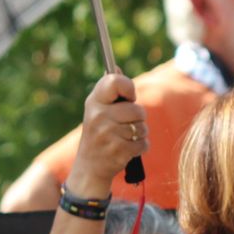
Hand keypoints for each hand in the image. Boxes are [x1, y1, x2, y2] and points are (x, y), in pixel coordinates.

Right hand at [67, 72, 147, 187]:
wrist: (90, 167)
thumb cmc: (98, 133)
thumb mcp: (97, 110)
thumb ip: (109, 90)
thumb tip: (116, 67)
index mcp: (94, 102)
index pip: (116, 81)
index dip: (129, 88)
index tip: (129, 97)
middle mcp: (98, 116)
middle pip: (137, 109)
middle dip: (138, 119)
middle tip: (125, 125)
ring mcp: (108, 135)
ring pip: (142, 127)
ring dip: (139, 134)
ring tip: (124, 138)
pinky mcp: (118, 151)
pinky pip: (143, 144)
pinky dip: (140, 147)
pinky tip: (127, 149)